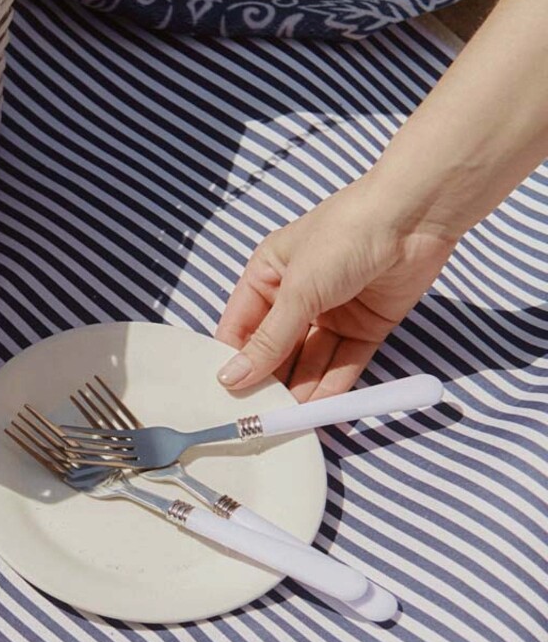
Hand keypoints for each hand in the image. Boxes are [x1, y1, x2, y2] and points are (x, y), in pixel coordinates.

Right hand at [214, 177, 457, 399]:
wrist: (413, 220)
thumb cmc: (343, 236)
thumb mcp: (298, 289)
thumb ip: (269, 339)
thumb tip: (232, 377)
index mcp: (268, 275)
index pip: (241, 327)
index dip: (234, 360)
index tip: (227, 397)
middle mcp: (296, 296)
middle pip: (277, 348)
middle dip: (269, 380)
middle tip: (259, 417)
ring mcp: (332, 313)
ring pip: (310, 360)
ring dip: (302, 389)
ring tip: (290, 421)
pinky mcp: (366, 327)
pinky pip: (344, 362)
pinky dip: (334, 385)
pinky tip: (321, 410)